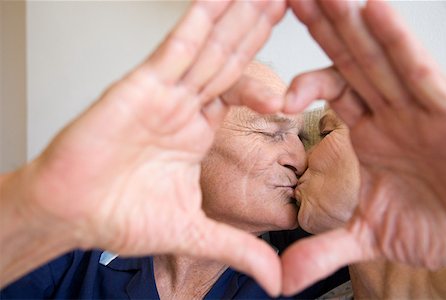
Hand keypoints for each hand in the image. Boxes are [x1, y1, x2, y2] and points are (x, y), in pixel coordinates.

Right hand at [1, 1, 285, 293]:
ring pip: (207, 47)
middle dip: (258, 30)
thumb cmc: (119, 215)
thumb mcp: (195, 234)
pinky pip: (173, 49)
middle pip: (229, 60)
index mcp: (195, 131)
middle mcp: (182, 106)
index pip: (239, 95)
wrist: (72, 214)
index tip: (296, 79)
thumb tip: (275, 282)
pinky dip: (195, 24)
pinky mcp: (138, 87)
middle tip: (286, 2)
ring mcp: (162, 92)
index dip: (269, 81)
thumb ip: (239, 250)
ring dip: (236, 19)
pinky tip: (216, 3)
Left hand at [282, 0, 445, 293]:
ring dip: (348, 24)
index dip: (296, 89)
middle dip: (317, 33)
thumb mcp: (365, 238)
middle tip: (284, 0)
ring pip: (373, 58)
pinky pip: (414, 70)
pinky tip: (372, 10)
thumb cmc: (429, 225)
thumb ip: (321, 251)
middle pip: (342, 64)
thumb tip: (280, 281)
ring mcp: (411, 108)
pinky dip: (394, 41)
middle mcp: (381, 115)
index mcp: (358, 138)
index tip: (272, 99)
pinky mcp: (442, 108)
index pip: (321, 101)